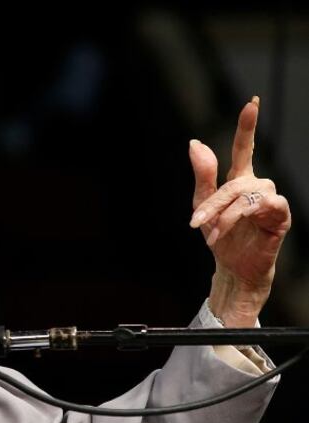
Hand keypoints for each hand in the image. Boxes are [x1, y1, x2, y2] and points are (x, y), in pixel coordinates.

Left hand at [188, 97, 290, 327]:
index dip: (247, 126)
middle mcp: (258, 186)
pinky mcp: (280, 217)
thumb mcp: (203, 205)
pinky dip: (244, 215)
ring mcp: (271, 200)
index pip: (244, 148)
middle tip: (196, 222)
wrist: (232, 267)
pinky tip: (231, 228)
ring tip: (213, 233)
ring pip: (249, 194)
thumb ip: (202, 175)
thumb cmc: (220, 235)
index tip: (252, 102)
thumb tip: (195, 142)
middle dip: (213, 202)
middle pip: (236, 181)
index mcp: (239, 180)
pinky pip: (267, 204)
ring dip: (226, 213)